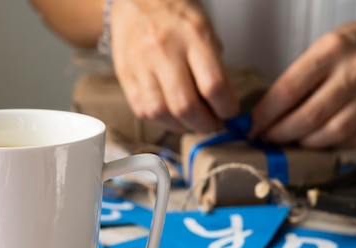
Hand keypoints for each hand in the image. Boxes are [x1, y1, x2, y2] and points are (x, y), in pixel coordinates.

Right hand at [110, 0, 237, 132]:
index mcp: (192, 36)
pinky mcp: (125, 77)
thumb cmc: (176, 17)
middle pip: (185, 106)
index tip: (230, 114)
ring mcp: (141, 65)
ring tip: (191, 122)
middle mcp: (164, 51)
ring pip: (161, 113)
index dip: (226, 109)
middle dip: (204, 124)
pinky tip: (172, 116)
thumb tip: (223, 107)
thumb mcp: (205, 31)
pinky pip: (143, 111)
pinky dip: (161, 121)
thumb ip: (214, 68)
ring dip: (181, 126)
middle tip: (212, 124)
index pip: (213, 85)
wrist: (137, 2)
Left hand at [250, 17, 355, 148]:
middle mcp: (355, 73)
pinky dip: (328, 146)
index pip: (290, 89)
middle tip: (266, 138)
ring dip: (303, 143)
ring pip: (330, 134)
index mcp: (332, 51)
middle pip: (310, 116)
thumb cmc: (348, 51)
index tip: (252, 126)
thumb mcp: (319, 51)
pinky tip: (316, 141)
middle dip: (281, 133)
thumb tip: (263, 117)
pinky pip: (349, 142)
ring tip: (289, 141)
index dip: (266, 114)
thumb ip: (294, 81)